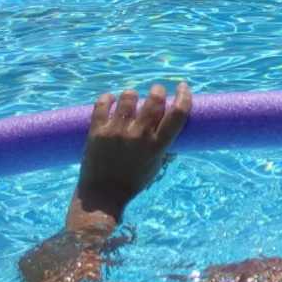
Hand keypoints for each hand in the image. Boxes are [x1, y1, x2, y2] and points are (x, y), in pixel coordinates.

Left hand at [75, 82, 192, 213]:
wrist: (102, 195)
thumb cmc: (132, 183)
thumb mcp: (155, 167)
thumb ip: (165, 150)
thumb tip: (174, 135)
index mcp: (157, 146)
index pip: (178, 113)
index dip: (184, 96)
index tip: (182, 87)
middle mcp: (139, 136)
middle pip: (154, 99)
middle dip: (157, 90)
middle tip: (156, 92)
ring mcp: (117, 131)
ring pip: (128, 96)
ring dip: (132, 94)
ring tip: (131, 98)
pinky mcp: (97, 130)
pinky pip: (103, 104)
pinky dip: (108, 98)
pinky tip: (111, 100)